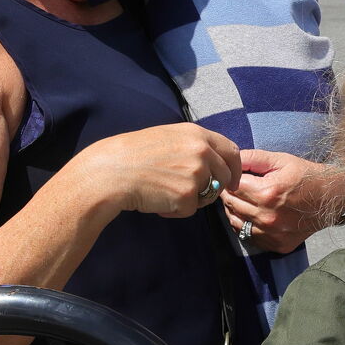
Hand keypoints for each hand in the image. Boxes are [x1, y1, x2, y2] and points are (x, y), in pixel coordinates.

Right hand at [74, 123, 241, 218]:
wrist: (110, 173)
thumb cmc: (131, 155)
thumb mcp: (166, 137)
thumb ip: (192, 146)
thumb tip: (212, 161)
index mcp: (196, 134)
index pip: (230, 150)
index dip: (235, 168)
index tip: (233, 180)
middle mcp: (202, 151)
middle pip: (225, 175)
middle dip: (215, 188)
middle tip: (195, 194)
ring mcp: (197, 173)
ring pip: (208, 194)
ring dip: (191, 199)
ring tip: (163, 191)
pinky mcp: (188, 195)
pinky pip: (190, 210)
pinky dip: (175, 210)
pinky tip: (156, 201)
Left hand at [223, 149, 341, 253]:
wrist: (333, 198)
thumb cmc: (307, 176)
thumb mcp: (282, 160)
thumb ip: (252, 158)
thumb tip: (229, 161)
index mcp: (267, 193)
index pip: (231, 187)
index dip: (230, 180)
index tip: (234, 177)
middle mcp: (267, 217)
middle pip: (231, 205)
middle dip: (230, 194)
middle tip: (237, 187)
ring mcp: (272, 234)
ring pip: (236, 223)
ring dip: (235, 211)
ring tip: (244, 200)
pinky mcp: (277, 245)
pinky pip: (249, 236)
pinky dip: (247, 225)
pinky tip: (255, 215)